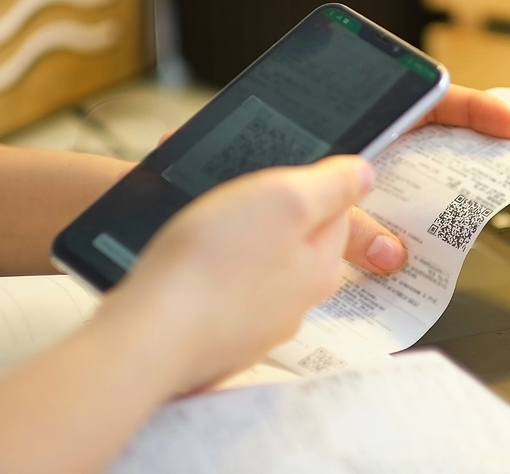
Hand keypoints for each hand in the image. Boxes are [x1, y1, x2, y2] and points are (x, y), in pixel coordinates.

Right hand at [95, 155, 372, 393]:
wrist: (145, 335)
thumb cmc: (213, 263)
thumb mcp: (284, 199)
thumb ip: (331, 184)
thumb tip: (364, 174)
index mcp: (320, 268)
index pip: (335, 211)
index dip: (305, 182)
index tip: (272, 173)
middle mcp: (294, 302)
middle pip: (291, 237)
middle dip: (261, 209)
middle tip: (225, 194)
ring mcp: (251, 325)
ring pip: (250, 261)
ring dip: (226, 234)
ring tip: (194, 219)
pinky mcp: (212, 336)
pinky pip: (215, 287)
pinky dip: (200, 265)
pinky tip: (176, 257)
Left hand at [154, 85, 509, 273]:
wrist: (142, 201)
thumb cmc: (200, 174)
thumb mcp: (287, 200)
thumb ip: (344, 226)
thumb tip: (396, 255)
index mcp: (337, 116)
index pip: (417, 100)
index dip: (468, 109)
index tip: (509, 124)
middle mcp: (337, 141)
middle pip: (415, 138)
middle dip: (460, 148)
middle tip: (501, 162)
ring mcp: (324, 173)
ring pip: (388, 182)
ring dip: (420, 204)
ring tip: (454, 225)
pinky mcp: (308, 205)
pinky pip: (355, 219)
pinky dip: (376, 238)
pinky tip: (391, 265)